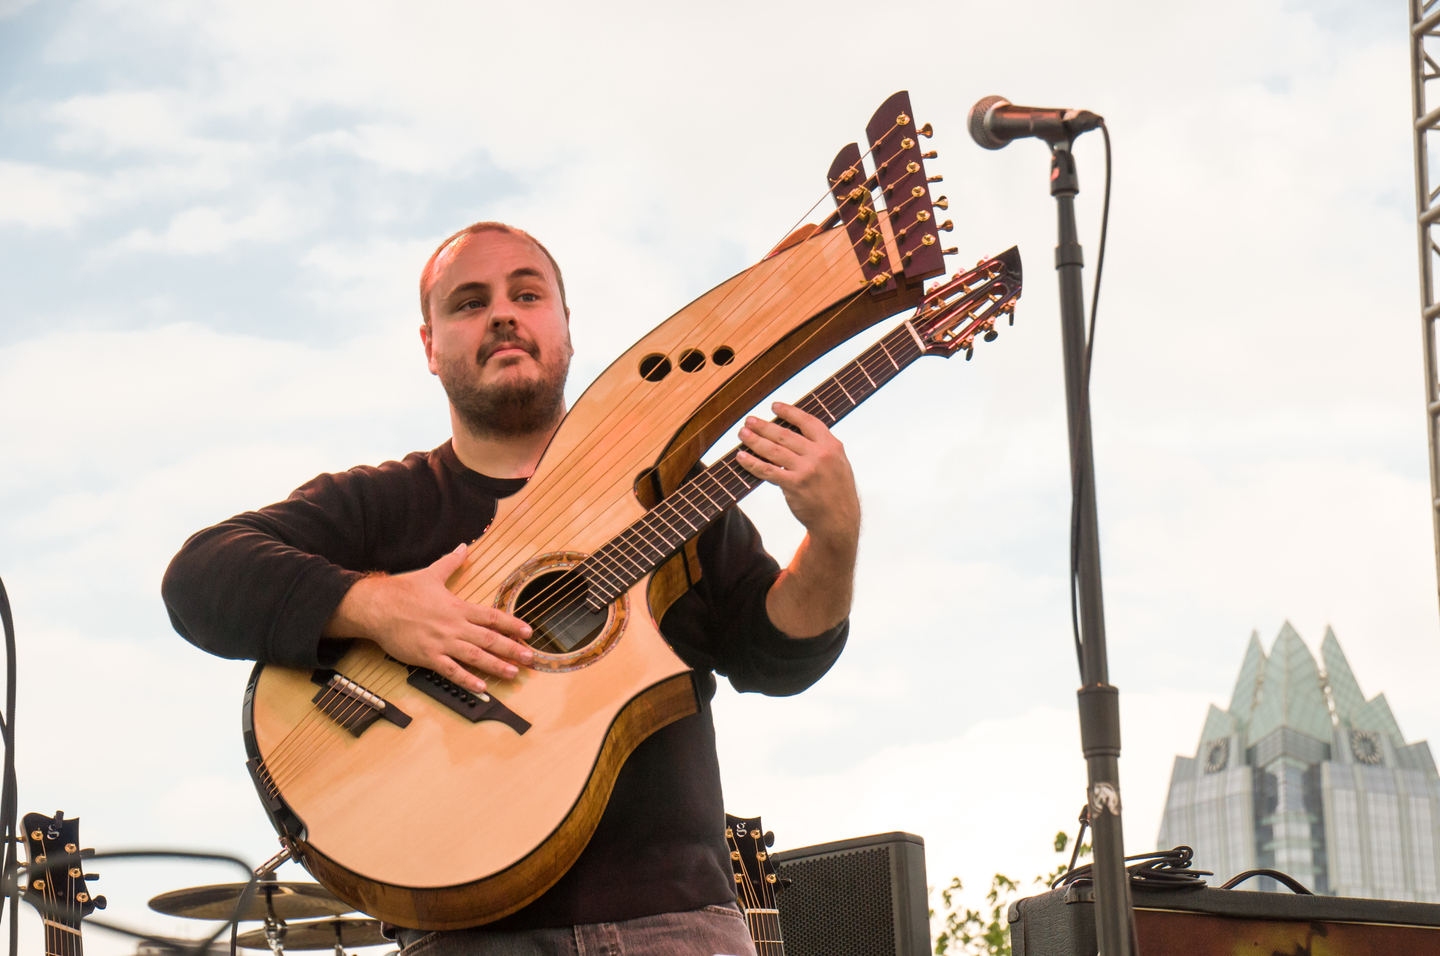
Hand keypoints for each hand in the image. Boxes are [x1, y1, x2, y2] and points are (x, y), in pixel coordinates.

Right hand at [325, 544, 533, 692]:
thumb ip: (451, 562)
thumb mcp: (431, 574)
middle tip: (530, 657)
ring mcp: (442, 642)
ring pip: (475, 656)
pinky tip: (482, 687)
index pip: (491, 617)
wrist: (377, 607)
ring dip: (496, 665)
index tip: (528, 631)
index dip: (512, 624)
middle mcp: (454, 626)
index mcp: (458, 607)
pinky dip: (467, 680)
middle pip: (489, 639)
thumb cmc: (403, 591)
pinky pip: (451, 671)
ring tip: (513, 673)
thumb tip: (464, 546)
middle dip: (512, 648)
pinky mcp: (428, 656)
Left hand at [736, 402, 859, 551]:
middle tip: (749, 420)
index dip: (789, 412)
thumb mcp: (838, 463)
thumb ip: (821, 448)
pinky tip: (741, 457)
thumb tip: (796, 433)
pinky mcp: (794, 485)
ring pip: (774, 450)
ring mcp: (806, 470)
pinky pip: (767, 471)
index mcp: (832, 446)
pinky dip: (752, 463)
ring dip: (754, 440)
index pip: (807, 421)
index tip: (774, 406)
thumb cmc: (836, 492)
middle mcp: (820, 455)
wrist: (839, 520)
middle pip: (785, 434)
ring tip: (742, 434)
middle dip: (764, 426)